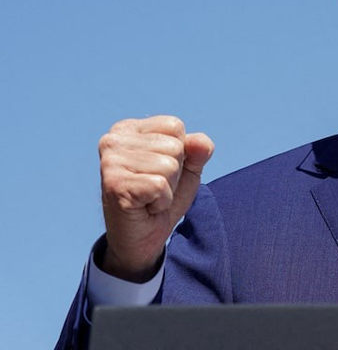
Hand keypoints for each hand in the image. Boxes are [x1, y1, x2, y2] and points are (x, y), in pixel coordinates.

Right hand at [98, 116, 213, 280]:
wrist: (142, 239)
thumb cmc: (162, 197)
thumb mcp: (188, 168)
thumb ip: (198, 149)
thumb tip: (200, 142)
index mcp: (129, 129)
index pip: (175, 125)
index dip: (180, 152)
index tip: (160, 170)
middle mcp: (113, 140)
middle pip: (174, 146)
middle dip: (174, 172)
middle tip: (154, 188)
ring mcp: (110, 162)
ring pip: (169, 166)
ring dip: (167, 188)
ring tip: (149, 197)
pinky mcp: (114, 186)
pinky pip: (159, 186)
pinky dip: (161, 201)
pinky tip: (145, 206)